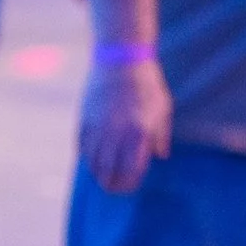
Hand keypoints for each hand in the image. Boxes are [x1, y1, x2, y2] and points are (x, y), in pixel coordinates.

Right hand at [79, 56, 171, 195]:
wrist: (120, 57)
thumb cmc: (146, 82)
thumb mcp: (163, 107)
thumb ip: (161, 135)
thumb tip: (160, 156)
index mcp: (140, 132)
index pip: (132, 170)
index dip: (130, 183)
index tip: (131, 186)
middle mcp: (117, 133)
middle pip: (109, 171)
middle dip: (112, 185)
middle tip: (114, 188)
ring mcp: (98, 127)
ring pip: (93, 162)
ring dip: (97, 174)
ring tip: (102, 178)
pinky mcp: (84, 119)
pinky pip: (82, 147)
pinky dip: (86, 157)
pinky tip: (91, 161)